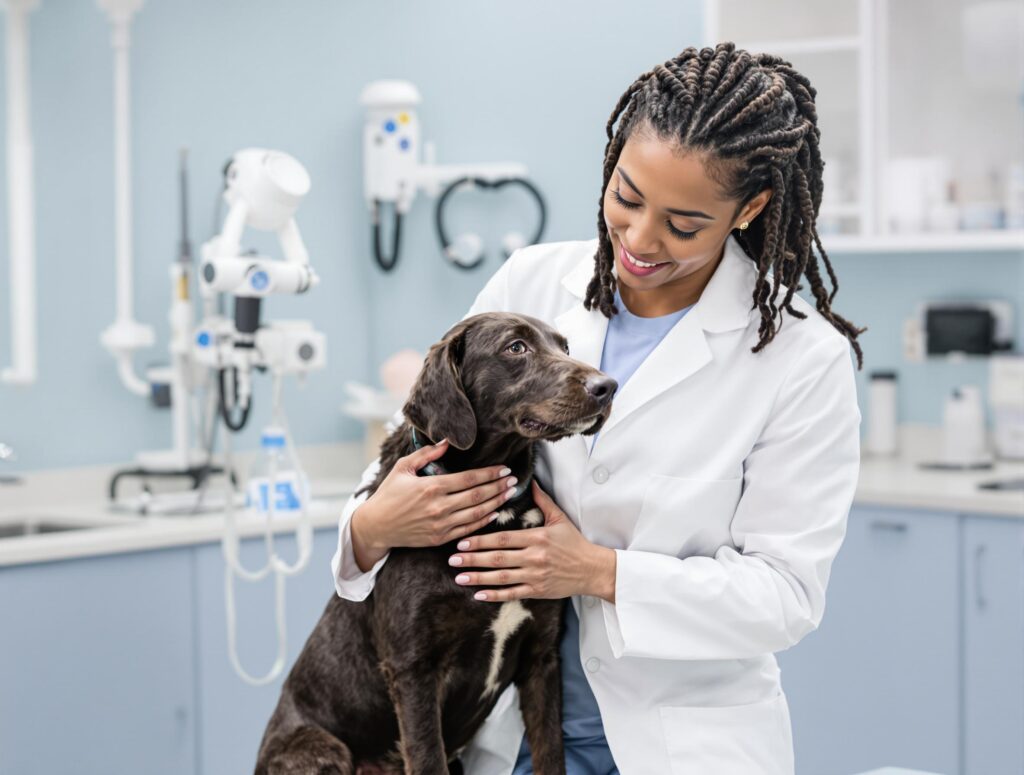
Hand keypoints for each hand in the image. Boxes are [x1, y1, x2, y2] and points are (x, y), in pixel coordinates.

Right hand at [351, 438, 518, 570]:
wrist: (376, 526)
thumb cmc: (388, 494)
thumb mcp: (402, 468)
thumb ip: (426, 454)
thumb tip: (447, 442)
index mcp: (431, 486)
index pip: (469, 479)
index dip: (489, 473)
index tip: (504, 468)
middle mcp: (439, 506)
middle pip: (478, 495)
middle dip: (499, 486)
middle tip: (514, 479)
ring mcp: (441, 524)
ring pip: (477, 513)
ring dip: (496, 503)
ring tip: (510, 493)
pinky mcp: (440, 538)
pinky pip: (468, 529)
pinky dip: (484, 520)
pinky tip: (495, 512)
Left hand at [445, 480, 616, 602]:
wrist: (592, 569)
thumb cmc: (574, 542)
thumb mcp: (559, 518)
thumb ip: (542, 501)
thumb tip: (530, 482)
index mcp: (536, 538)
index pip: (503, 539)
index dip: (481, 540)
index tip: (462, 541)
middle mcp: (534, 557)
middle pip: (498, 558)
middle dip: (473, 558)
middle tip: (452, 558)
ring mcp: (535, 576)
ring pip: (501, 577)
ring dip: (478, 577)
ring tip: (459, 577)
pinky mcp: (538, 591)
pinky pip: (512, 593)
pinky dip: (495, 595)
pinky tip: (478, 594)